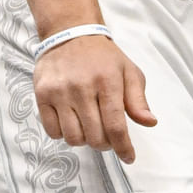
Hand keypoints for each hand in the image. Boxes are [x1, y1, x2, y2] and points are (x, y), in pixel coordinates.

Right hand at [32, 34, 157, 163]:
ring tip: (90, 127)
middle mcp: (82, 88)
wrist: (70, 35)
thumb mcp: (129, 72)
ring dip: (84, 140)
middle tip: (108, 137)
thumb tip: (150, 122)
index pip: (116, 126)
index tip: (129, 157)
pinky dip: (64, 134)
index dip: (123, 147)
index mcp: (109, 82)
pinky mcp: (42, 95)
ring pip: (73, 137)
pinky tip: (72, 122)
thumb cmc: (104, 57)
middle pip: (95, 136)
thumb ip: (138, 100)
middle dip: (105, 144)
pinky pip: (52, 131)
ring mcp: (59, 92)